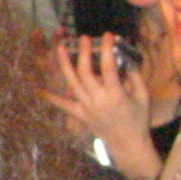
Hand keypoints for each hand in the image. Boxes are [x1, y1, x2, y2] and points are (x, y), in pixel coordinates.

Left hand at [40, 33, 161, 179]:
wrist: (128, 144)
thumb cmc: (138, 119)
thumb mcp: (143, 96)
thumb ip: (135, 75)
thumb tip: (127, 57)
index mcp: (115, 94)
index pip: (108, 66)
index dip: (106, 49)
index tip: (106, 35)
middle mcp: (98, 99)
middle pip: (85, 72)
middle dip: (83, 52)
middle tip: (84, 37)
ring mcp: (86, 107)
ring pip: (72, 83)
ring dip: (64, 64)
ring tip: (60, 48)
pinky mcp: (80, 115)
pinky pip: (63, 105)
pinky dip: (50, 98)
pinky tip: (37, 90)